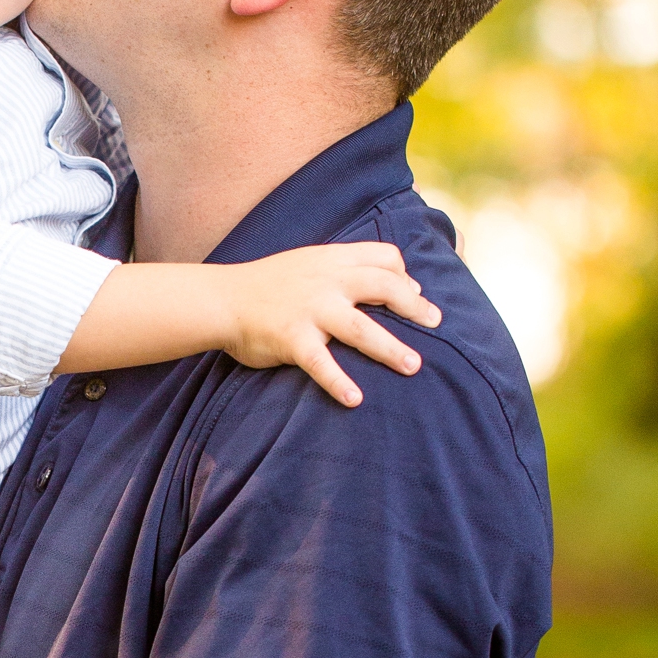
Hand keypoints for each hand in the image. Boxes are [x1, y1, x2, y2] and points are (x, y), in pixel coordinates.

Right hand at [219, 243, 439, 408]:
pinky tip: (354, 400)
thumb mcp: (309, 263)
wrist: (222, 299)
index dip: (404, 275)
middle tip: (436, 322)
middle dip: (413, 305)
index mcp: (332, 260)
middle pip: (383, 286)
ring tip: (413, 366)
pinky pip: (320, 363)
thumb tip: (395, 281)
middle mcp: (326, 281)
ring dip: (390, 348)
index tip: (414, 294)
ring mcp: (310, 309)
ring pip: (361, 328)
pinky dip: (338, 382)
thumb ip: (346, 269)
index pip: (383, 257)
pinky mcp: (291, 338)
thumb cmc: (270, 285)